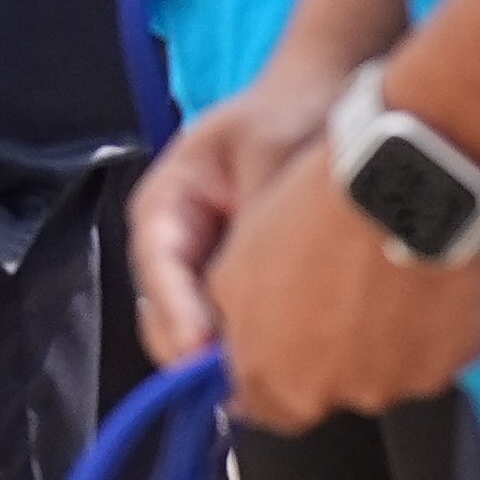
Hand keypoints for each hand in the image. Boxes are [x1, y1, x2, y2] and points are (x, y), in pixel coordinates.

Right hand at [129, 60, 340, 366]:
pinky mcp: (240, 289)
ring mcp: (206, 272)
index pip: (157, 267)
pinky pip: (236, 330)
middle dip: (196, 352)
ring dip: (228, 357)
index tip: (199, 349)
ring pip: (199, 334)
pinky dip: (257, 348)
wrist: (322, 97)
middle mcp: (175, 248)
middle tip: (243, 382)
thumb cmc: (288, 113)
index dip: (176, 312)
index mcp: (164, 205)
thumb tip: (251, 285)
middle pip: (167, 316)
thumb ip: (252, 217)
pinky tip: (292, 360)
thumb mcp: (267, 151)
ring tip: (271, 378)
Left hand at [205, 140, 479, 431]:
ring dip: (384, 336)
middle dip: (331, 353)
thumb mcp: (236, 267)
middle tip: (341, 292)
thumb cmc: (311, 211)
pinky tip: (423, 274)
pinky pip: (440, 349)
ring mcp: (402, 380)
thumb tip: (227, 350)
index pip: (268, 408)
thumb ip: (231, 326)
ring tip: (385, 273)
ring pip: (389, 371)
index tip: (286, 339)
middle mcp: (337, 392)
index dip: (274, 374)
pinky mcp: (458, 359)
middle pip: (331, 389)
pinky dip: (431, 322)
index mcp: (274, 375)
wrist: (400, 178)